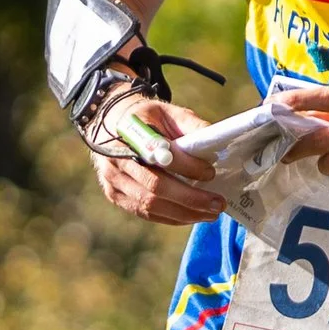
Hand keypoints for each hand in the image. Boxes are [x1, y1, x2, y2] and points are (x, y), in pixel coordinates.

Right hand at [90, 95, 222, 224]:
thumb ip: (191, 125)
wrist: (110, 123)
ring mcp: (113, 179)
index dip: (188, 166)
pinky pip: (144, 213)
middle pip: (156, 186)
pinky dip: (171, 218)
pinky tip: (192, 216)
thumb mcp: (168, 112)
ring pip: (150, 204)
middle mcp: (117, 158)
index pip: (162, 154)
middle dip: (191, 198)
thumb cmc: (146, 118)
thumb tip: (216, 145)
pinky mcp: (114, 195)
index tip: (211, 172)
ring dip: (184, 213)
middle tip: (218, 203)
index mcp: (131, 132)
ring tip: (211, 213)